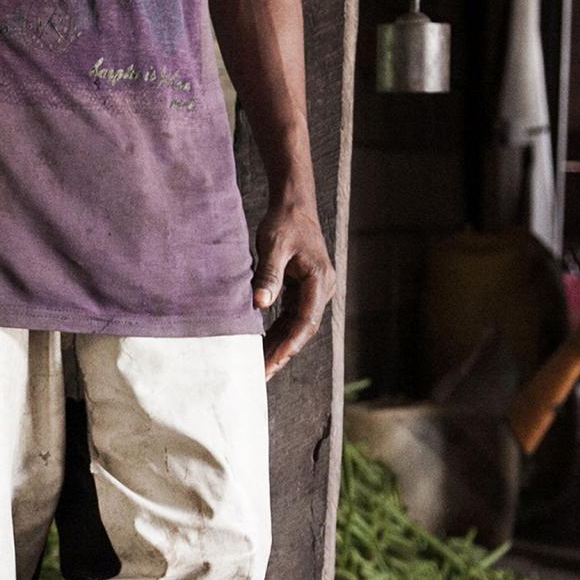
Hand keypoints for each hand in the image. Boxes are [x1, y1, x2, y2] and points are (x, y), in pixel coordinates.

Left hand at [255, 202, 334, 380]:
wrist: (293, 205)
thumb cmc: (284, 222)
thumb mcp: (273, 246)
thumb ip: (269, 274)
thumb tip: (260, 304)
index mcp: (319, 280)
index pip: (305, 322)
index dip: (287, 345)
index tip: (271, 363)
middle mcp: (322, 289)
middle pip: (301, 330)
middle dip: (281, 353)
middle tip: (260, 375)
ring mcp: (314, 291)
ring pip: (296, 326)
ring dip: (278, 345)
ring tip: (258, 367)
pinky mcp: (303, 290)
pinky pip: (290, 317)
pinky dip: (276, 332)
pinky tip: (261, 346)